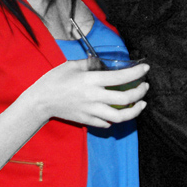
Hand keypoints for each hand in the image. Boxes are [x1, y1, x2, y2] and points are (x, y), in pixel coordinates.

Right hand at [27, 58, 149, 128]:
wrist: (40, 101)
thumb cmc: (54, 80)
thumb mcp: (71, 65)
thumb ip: (89, 64)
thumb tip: (102, 63)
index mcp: (91, 80)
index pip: (120, 77)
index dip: (136, 73)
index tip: (145, 69)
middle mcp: (94, 97)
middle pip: (125, 98)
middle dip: (140, 92)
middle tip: (145, 87)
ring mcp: (91, 111)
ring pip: (120, 116)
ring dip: (134, 111)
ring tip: (141, 104)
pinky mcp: (87, 120)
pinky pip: (106, 123)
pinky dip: (115, 119)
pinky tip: (118, 113)